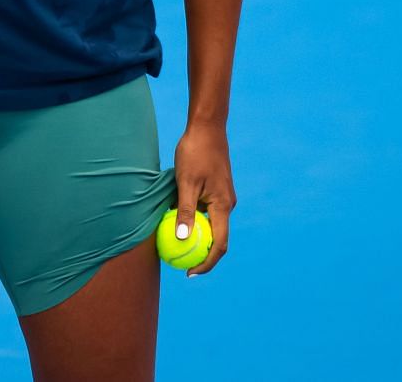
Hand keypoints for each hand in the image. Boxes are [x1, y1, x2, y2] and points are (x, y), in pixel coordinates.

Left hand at [172, 121, 234, 276]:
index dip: (206, 263)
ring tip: (175, 246)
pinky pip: (206, 211)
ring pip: (210, 224)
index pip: (219, 245)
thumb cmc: (195, 153)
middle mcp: (226, 205)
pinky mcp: (216, 190)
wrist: (207, 128)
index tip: (190, 273)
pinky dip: (194, 219)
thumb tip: (182, 238)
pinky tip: (175, 220)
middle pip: (217, 238)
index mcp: (223, 206)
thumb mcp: (185, 183)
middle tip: (179, 263)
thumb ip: (185, 211)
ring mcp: (223, 197)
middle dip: (200, 254)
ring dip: (196, 236)